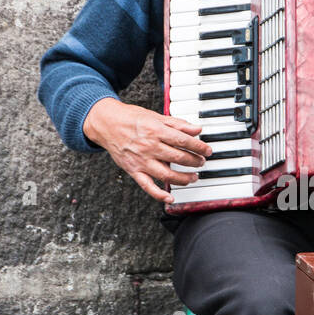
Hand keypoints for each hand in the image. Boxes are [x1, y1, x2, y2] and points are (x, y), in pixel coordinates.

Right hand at [83, 99, 211, 201]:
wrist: (106, 124)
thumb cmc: (131, 119)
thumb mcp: (155, 116)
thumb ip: (177, 124)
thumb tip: (197, 129)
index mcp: (156, 130)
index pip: (183, 140)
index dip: (198, 146)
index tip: (207, 150)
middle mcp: (149, 146)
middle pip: (178, 157)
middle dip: (194, 161)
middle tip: (201, 162)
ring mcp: (141, 160)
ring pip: (166, 174)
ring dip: (183, 178)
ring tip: (193, 177)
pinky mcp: (133, 170)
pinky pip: (147, 186)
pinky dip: (159, 194)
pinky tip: (170, 198)